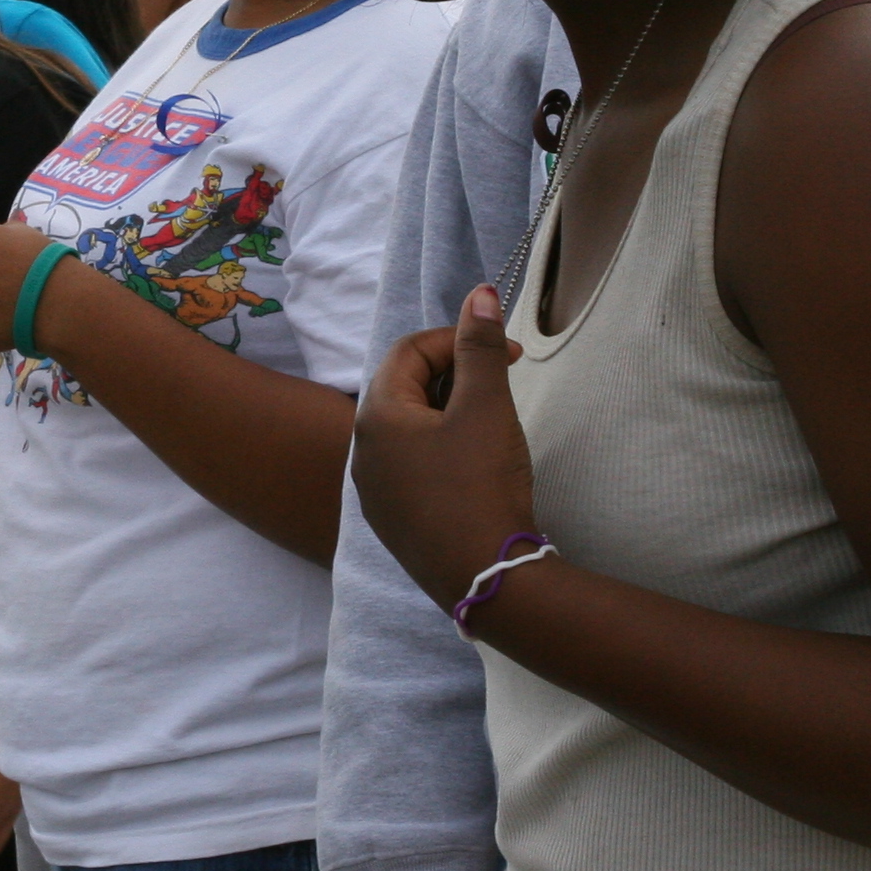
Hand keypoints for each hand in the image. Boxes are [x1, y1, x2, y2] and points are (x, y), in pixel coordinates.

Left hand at [351, 286, 537, 619]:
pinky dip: (440, 451)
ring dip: (447, 413)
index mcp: (375, 416)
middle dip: (454, 375)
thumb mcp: (486, 407)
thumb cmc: (480, 485)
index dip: (459, 338)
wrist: (483, 576)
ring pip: (408, 430)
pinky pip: (410, 467)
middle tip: (501, 383)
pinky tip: (472, 468)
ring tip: (490, 424)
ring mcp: (373, 491)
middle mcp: (361, 451)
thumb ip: (481, 347)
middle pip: (405, 388)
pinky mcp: (392, 521)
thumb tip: (479, 293)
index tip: (508, 350)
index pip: (410, 351)